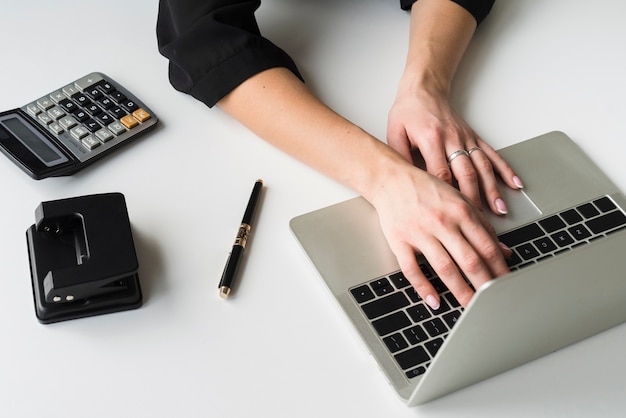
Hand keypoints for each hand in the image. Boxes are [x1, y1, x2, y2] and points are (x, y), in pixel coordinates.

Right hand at [367, 162, 510, 307]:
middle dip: (484, 285)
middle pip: (469, 260)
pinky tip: (434, 301)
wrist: (390, 179)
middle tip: (494, 303)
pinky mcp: (399, 241)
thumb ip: (482, 226)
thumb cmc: (425, 189)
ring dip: (460, 290)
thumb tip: (503, 251)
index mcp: (461, 212)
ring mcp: (420, 233)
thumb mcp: (459, 200)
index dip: (499, 270)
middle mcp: (442, 222)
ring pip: (444, 267)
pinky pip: (412, 269)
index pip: (486, 247)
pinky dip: (423, 287)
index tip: (506, 285)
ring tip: (470, 307)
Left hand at [387, 88, 523, 214]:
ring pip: (482, 166)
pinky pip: (491, 154)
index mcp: (431, 139)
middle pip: (466, 173)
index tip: (452, 213)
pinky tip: (515, 184)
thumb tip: (408, 185)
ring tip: (500, 209)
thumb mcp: (395, 134)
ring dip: (492, 189)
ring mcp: (465, 138)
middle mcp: (452, 139)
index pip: (441, 172)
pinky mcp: (473, 137)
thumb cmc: (407, 112)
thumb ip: (401, 158)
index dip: (447, 194)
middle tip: (479, 220)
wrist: (423, 89)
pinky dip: (505, 170)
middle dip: (474, 198)